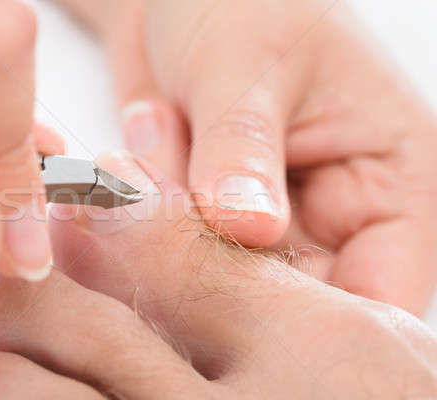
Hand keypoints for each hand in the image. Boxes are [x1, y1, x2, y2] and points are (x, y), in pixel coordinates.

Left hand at [57, 0, 436, 314]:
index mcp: (389, 182)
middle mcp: (331, 216)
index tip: (235, 293)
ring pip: (219, 280)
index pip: (375, 299)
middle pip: (287, 304)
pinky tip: (150, 130)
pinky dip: (147, 212)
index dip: (310, 321)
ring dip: (172, 223)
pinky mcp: (205, 222)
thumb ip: (245, 148)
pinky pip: (172, 253)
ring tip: (163, 125)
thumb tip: (249, 229)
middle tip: (167, 191)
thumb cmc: (241, 2)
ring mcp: (262, 225)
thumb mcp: (249, 61)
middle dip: (217, 259)